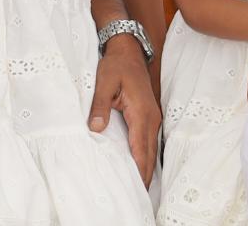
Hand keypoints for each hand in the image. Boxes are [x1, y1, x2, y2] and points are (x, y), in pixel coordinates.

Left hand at [89, 36, 160, 186]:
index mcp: (141, 113)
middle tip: (137, 198)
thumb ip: (99, 107)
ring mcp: (152, 117)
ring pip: (151, 149)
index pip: (141, 150)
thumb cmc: (116, 65)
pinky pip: (148, 141)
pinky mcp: (149, 116)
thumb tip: (96, 129)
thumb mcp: (104, 83)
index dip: (139, 172)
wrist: (128, 50)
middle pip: (149, 155)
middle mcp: (151, 118)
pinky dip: (145, 156)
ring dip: (146, 168)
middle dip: (144, 177)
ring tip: (138, 189)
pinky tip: (139, 166)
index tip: (136, 190)